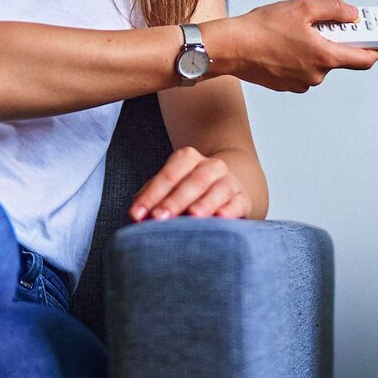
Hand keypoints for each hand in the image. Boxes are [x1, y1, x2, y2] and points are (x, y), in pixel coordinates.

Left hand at [130, 146, 252, 220]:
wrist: (224, 189)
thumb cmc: (186, 192)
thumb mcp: (166, 189)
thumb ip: (150, 198)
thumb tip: (135, 214)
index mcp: (188, 159)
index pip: (168, 175)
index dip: (151, 194)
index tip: (135, 215)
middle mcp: (211, 166)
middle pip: (193, 181)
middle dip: (175, 200)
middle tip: (159, 218)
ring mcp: (229, 182)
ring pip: (218, 189)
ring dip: (204, 203)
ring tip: (192, 216)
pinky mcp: (243, 199)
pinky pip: (238, 203)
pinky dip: (230, 210)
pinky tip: (220, 218)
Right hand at [198, 0, 377, 92]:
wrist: (229, 48)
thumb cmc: (260, 30)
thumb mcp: (302, 7)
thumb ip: (333, 9)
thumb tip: (351, 13)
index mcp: (325, 56)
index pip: (365, 58)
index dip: (377, 47)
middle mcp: (317, 74)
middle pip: (339, 57)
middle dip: (336, 39)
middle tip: (326, 22)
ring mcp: (302, 82)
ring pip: (320, 63)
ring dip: (316, 47)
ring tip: (295, 30)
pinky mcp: (288, 85)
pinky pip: (304, 69)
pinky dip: (301, 56)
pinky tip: (284, 42)